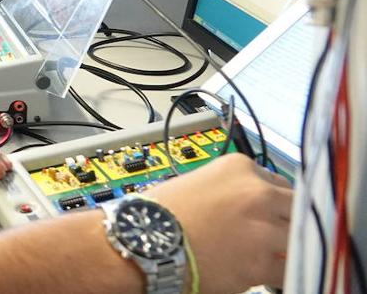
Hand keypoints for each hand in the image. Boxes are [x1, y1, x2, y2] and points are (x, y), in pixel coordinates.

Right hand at [144, 153, 290, 292]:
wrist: (142, 241)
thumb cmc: (159, 214)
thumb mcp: (197, 183)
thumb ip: (232, 190)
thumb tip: (249, 207)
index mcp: (240, 167)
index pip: (280, 184)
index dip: (275, 205)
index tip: (271, 216)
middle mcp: (256, 193)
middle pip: (298, 208)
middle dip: (287, 224)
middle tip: (276, 237)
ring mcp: (262, 228)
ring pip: (299, 239)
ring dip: (287, 249)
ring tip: (271, 257)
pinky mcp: (261, 261)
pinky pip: (290, 270)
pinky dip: (282, 274)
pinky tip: (267, 274)